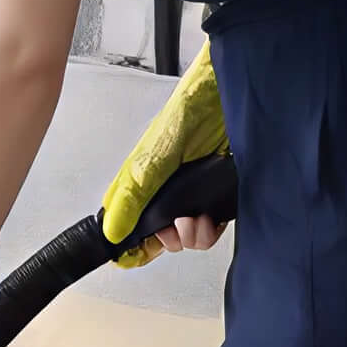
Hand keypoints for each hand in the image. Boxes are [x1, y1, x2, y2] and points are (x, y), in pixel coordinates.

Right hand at [100, 46, 226, 267]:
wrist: (234, 92)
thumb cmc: (193, 108)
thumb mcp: (157, 152)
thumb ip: (136, 190)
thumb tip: (113, 230)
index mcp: (142, 180)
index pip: (128, 224)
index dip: (133, 244)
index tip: (138, 253)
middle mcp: (166, 189)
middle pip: (161, 236)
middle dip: (172, 239)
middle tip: (179, 224)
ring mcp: (193, 193)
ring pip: (188, 236)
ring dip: (195, 235)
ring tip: (200, 218)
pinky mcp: (218, 195)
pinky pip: (213, 227)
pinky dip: (215, 227)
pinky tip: (216, 216)